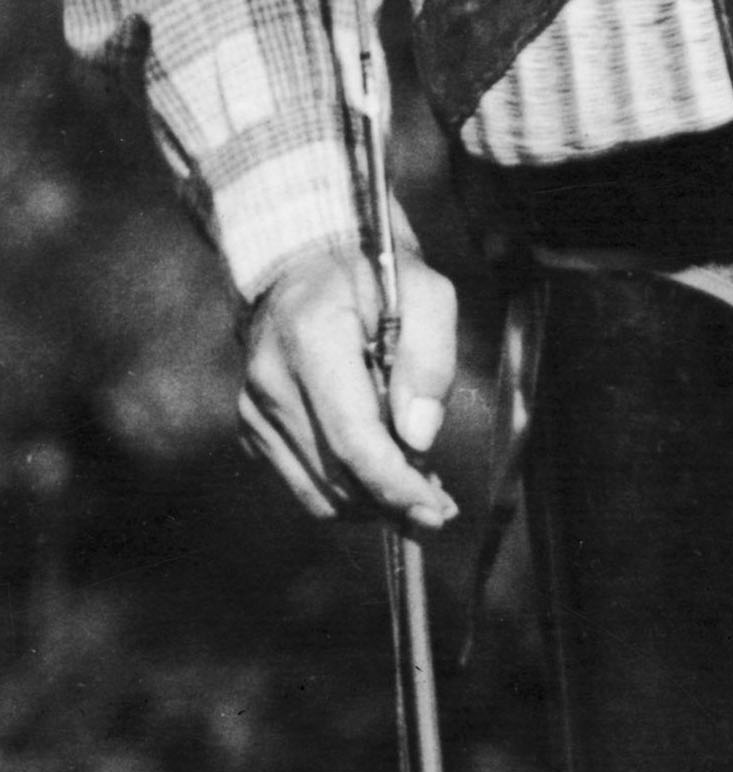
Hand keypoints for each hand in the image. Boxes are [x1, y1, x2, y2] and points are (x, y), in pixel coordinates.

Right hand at [243, 232, 460, 531]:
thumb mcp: (425, 293)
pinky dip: (345, 490)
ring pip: (318, 491)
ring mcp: (255, 407)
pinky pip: (303, 481)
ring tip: (417, 485)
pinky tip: (381, 470)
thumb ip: (430, 361)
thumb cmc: (372, 272)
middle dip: (393, 500)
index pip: (351, 437)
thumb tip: (419, 437)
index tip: (435, 510)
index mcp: (311, 339)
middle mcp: (271, 380)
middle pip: (335, 475)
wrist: (303, 261)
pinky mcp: (253, 427)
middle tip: (440, 503)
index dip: (395, 484)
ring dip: (371, 502)